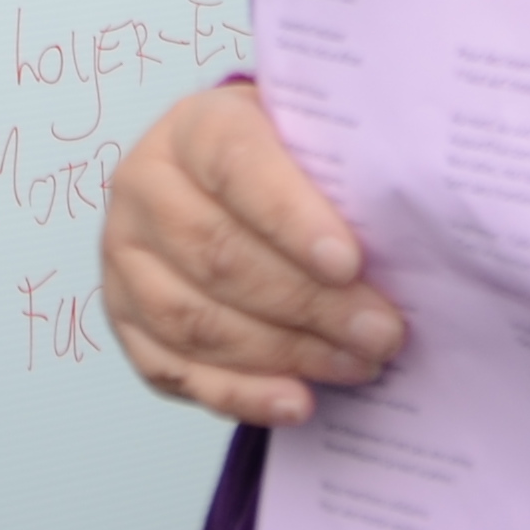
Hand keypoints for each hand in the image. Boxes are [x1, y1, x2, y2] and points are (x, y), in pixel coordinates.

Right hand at [102, 80, 404, 423]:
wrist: (230, 185)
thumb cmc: (285, 167)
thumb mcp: (310, 141)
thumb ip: (342, 173)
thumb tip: (404, 235)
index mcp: (192, 128)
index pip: (235, 165)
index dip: (290, 216)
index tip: (348, 262)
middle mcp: (144, 186)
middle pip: (217, 253)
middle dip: (307, 302)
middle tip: (380, 331)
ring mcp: (125, 256)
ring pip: (194, 317)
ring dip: (283, 352)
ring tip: (356, 364)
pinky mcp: (125, 318)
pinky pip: (174, 369)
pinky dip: (239, 394)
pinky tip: (295, 402)